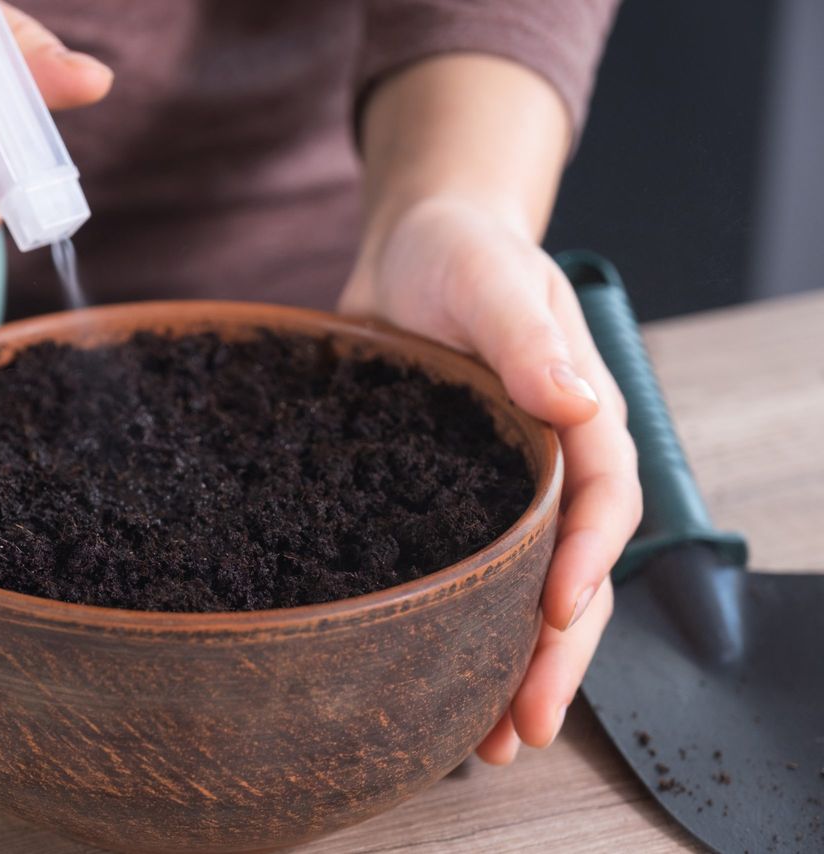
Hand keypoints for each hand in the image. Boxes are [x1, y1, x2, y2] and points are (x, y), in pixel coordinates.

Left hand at [339, 194, 642, 762]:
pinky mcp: (440, 503)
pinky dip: (454, 633)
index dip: (584, 563)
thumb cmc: (462, 257)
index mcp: (579, 422)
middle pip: (569, 575)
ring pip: (518, 594)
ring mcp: (495, 494)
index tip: (555, 614)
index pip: (600, 505)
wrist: (409, 253)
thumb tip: (578, 401)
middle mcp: (548, 469)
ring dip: (510, 668)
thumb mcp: (494, 281)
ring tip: (487, 742)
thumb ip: (530, 339)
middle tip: (522, 726)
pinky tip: (433, 687)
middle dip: (555, 655)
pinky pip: (459, 577)